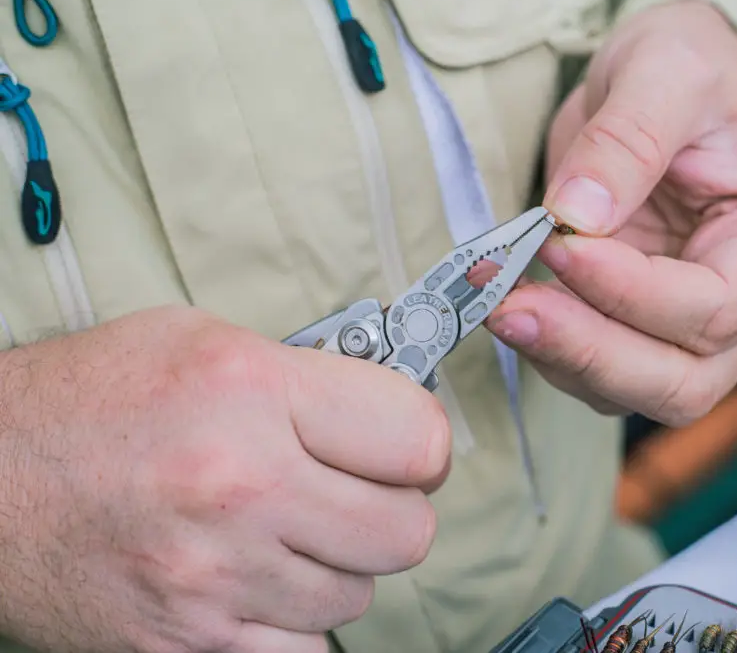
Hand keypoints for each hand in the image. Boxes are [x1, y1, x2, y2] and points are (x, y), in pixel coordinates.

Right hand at [0, 306, 449, 652]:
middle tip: (356, 491)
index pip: (418, 439)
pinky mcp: (190, 644)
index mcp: (250, 393)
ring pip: (357, 595)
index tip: (405, 448)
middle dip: (394, 510)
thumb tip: (387, 407)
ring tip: (285, 529)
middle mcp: (239, 487)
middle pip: (406, 531)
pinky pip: (303, 651)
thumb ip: (307, 374)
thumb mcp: (201, 342)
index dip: (422, 445)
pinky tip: (258, 578)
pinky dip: (294, 622)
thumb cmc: (87, 403)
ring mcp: (214, 578)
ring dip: (337, 565)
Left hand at [488, 0, 736, 424]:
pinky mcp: (640, 329)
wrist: (662, 83)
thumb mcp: (668, 70)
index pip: (716, 306)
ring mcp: (695, 327)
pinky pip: (596, 372)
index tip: (561, 244)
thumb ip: (630, 137)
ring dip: (562, 359)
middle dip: (592, 352)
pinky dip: (550, 351)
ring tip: (500, 302)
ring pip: (634, 391)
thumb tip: (578, 213)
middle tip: (511, 308)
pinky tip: (513, 303)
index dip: (633, 293)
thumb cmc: (689, 70)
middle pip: (682, 381)